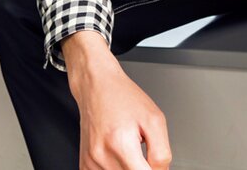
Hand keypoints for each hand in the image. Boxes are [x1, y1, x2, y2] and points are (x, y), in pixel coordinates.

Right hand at [70, 55, 171, 169]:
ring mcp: (90, 163)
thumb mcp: (154, 119)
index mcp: (120, 143)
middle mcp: (102, 157)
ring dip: (129, 168)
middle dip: (142, 168)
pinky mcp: (85, 165)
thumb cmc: (122, 97)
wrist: (96, 85)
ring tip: (128, 150)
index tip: (154, 163)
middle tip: (141, 151)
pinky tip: (117, 154)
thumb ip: (161, 152)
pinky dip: (116, 169)